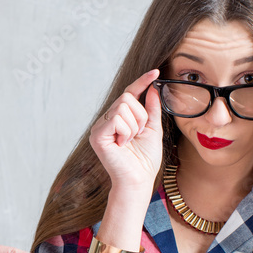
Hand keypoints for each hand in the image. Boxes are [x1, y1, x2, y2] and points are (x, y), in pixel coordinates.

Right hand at [89, 69, 163, 191]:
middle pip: (126, 98)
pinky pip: (116, 119)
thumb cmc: (144, 160)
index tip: (155, 72)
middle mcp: (106, 120)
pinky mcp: (97, 135)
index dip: (141, 82)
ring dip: (134, 125)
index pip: (129, 94)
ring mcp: (99, 127)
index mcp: (118, 119)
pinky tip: (122, 144)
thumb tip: (152, 88)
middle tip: (138, 134)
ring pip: (122, 107)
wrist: (138, 180)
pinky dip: (126, 131)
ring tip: (130, 141)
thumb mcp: (153, 130)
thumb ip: (152, 109)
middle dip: (140, 116)